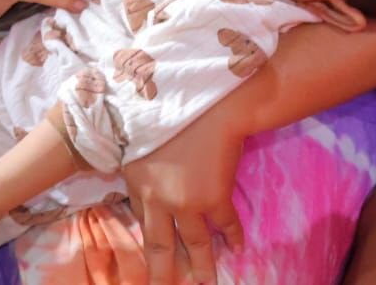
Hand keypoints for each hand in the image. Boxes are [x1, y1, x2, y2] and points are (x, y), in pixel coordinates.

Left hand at [123, 103, 245, 284]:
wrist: (208, 106)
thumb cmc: (170, 113)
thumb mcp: (141, 140)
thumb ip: (142, 169)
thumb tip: (146, 191)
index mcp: (138, 183)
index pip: (142, 224)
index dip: (147, 246)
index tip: (149, 266)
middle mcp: (159, 199)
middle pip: (161, 247)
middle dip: (163, 275)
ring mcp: (188, 202)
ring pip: (194, 245)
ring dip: (203, 269)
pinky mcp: (215, 199)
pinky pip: (225, 226)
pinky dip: (233, 238)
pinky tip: (237, 249)